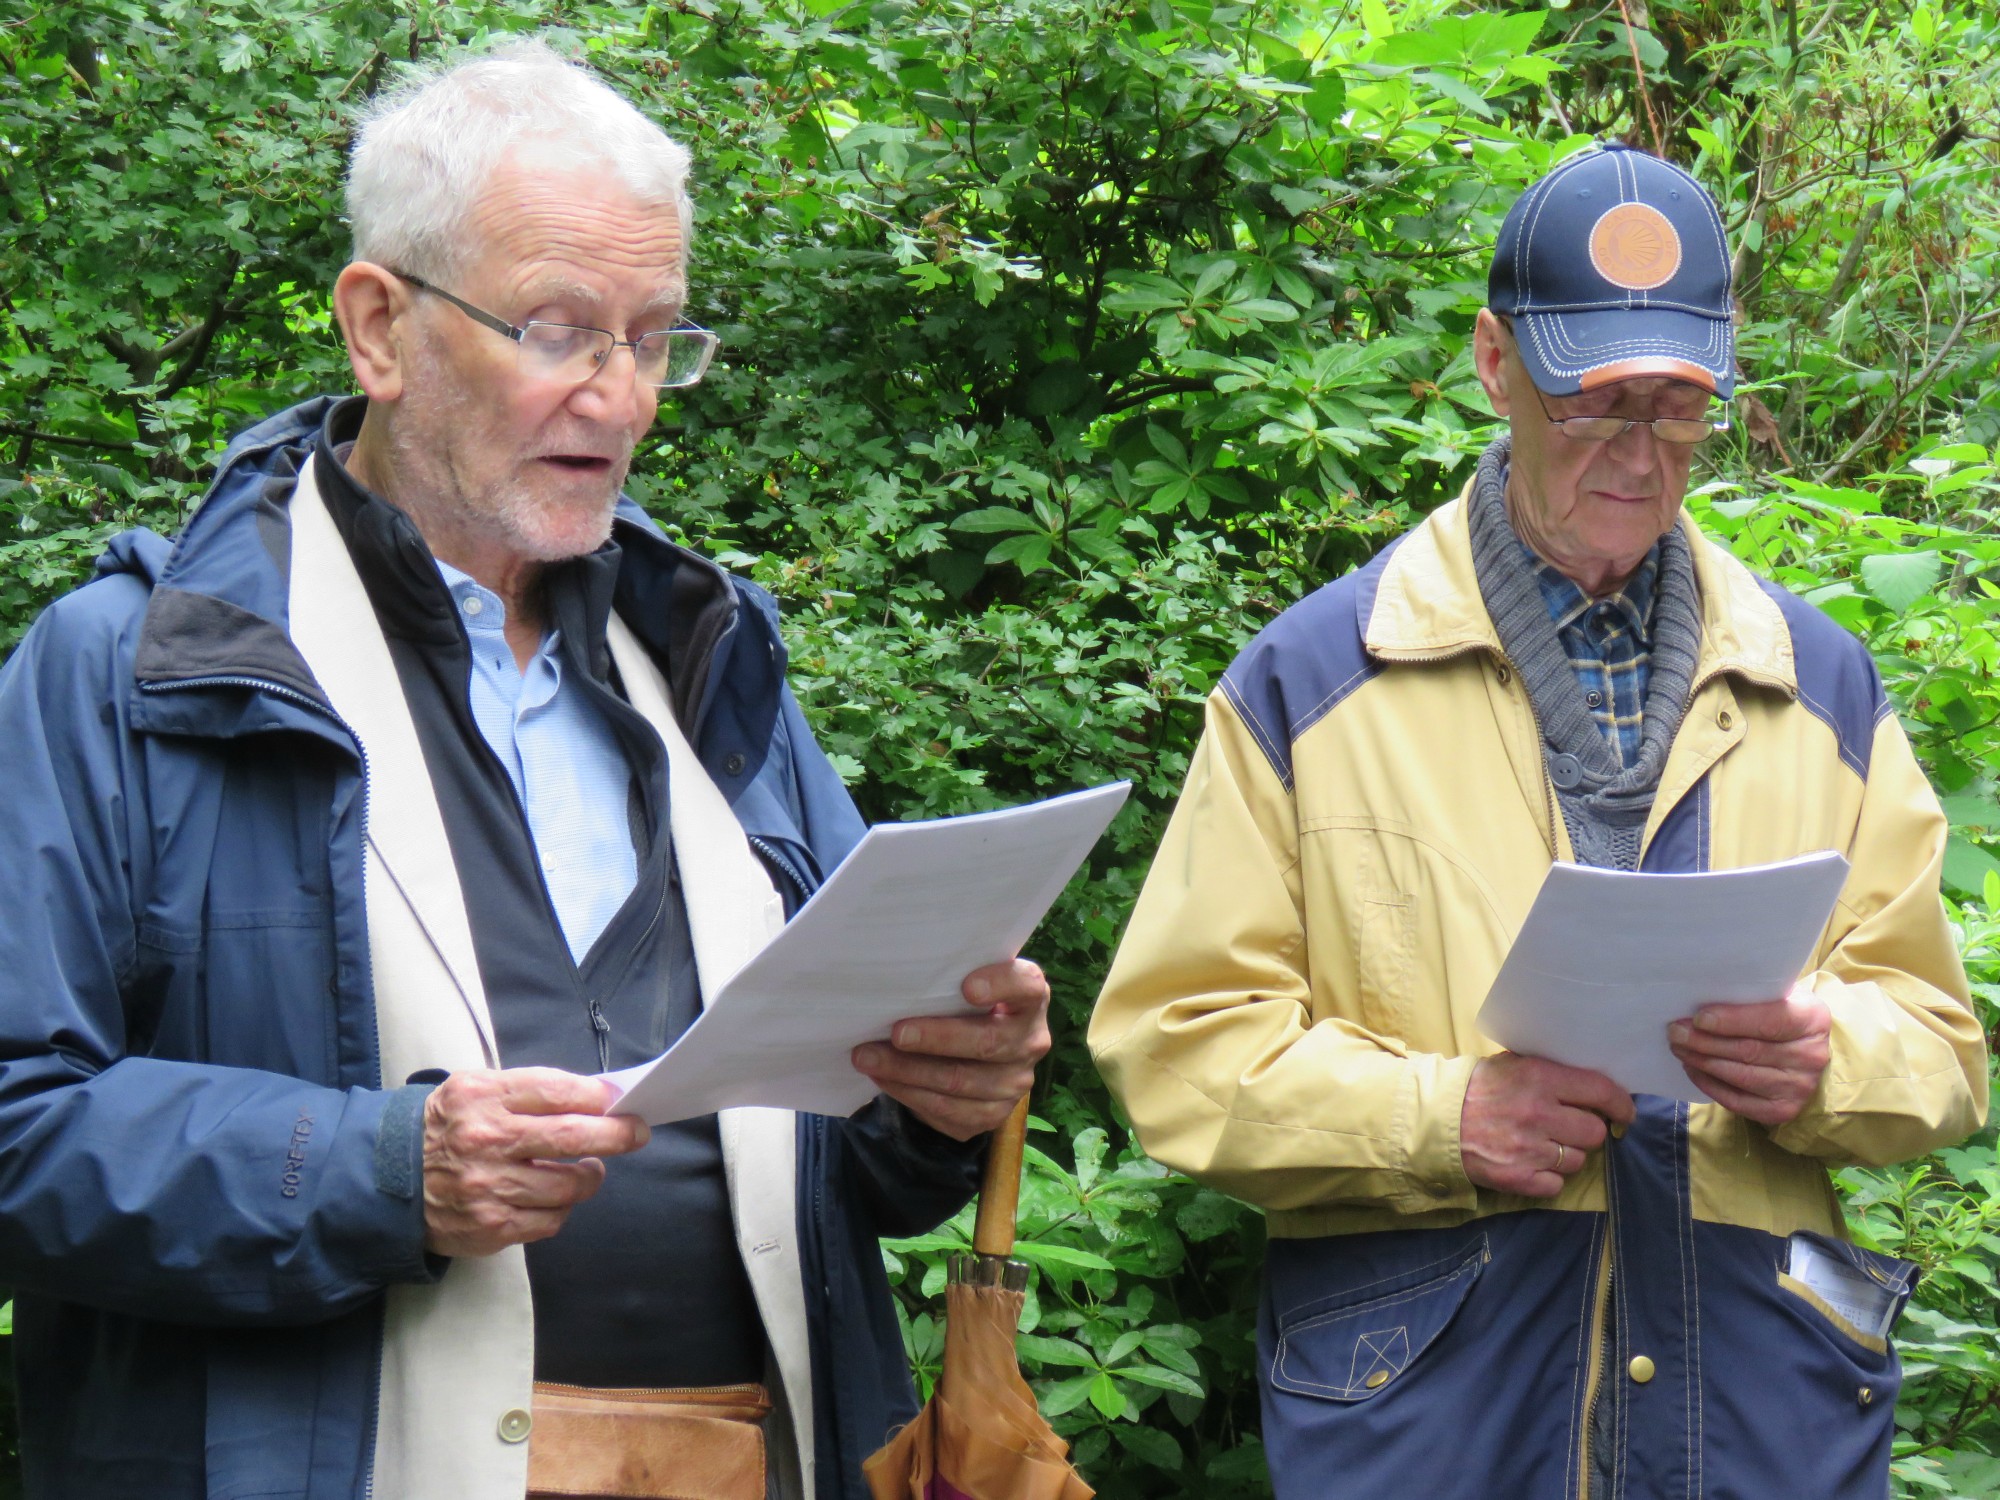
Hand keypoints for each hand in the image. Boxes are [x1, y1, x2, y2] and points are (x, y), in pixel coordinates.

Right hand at [421, 1067, 650, 1257]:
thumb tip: (597, 1097)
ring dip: (589, 1177)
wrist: (385, 1177)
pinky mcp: (490, 1227)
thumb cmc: (446, 1127)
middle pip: (574, 1137)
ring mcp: (488, 1188)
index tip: (620, 1103)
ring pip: (569, 1186)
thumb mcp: (476, 1090)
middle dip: (617, 1135)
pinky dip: (561, 1208)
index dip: (599, 1098)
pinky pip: (550, 1220)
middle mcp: (487, 1141)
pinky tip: (554, 1196)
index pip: (558, 1092)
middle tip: (636, 1133)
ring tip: (588, 1169)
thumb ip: (529, 1092)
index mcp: (484, 1097)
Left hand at [851, 958, 1051, 1140]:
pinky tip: (883, 1078)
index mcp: (1030, 999)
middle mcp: (1031, 1042)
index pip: (1027, 986)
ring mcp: (1015, 1083)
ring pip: (960, 1081)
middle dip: (936, 1038)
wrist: (978, 1058)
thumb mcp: (967, 984)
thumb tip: (900, 977)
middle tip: (896, 1033)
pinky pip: (947, 1110)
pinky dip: (909, 1093)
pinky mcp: (993, 1115)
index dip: (1000, 985)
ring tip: (869, 1057)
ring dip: (908, 1071)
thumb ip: (950, 978)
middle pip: (987, 1042)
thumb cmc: (965, 1007)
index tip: (967, 987)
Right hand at [1461, 1053, 1635, 1197]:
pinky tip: (1530, 1163)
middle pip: (1594, 1132)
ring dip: (1566, 1155)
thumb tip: (1594, 1085)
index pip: (1601, 1091)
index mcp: (1540, 1079)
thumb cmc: (1477, 1088)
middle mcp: (1539, 1113)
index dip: (1621, 1104)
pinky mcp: (1519, 1178)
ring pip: (1578, 1161)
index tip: (1625, 1112)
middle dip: (1585, 1130)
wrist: (1435, 1120)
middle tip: (1569, 1127)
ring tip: (1543, 1145)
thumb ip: (1551, 1073)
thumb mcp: (1513, 1065)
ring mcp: (1530, 1149)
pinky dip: (1548, 1177)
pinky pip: (1556, 1185)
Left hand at [1668, 985, 1830, 1125]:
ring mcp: (1799, 1087)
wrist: (1802, 1048)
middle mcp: (1811, 1056)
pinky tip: (1692, 1068)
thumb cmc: (1779, 1013)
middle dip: (1705, 1042)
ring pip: (1741, 1076)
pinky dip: (1710, 1085)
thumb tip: (1700, 998)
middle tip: (1675, 1032)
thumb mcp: (1775, 994)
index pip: (1770, 1021)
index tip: (1699, 1018)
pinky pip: (1737, 1101)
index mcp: (1812, 1019)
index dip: (1732, 1021)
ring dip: (1703, 1062)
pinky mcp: (1782, 1110)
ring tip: (1679, 1048)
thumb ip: (1749, 995)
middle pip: (1749, 1051)